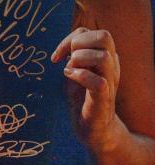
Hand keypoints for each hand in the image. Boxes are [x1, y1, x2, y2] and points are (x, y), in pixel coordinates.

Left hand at [52, 28, 121, 151]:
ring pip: (104, 56)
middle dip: (78, 43)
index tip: (56, 57)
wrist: (93, 128)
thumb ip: (73, 58)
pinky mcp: (103, 99)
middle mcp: (111, 66)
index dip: (70, 39)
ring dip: (80, 59)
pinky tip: (69, 78)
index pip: (91, 33)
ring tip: (68, 70)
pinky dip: (80, 76)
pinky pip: (99, 82)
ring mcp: (109, 82)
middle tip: (65, 60)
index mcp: (104, 57)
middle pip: (104, 36)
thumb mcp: (74, 73)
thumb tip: (66, 47)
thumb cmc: (82, 99)